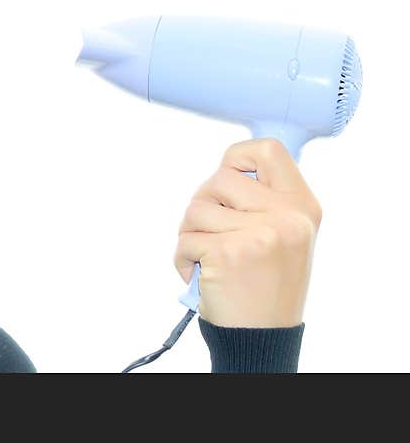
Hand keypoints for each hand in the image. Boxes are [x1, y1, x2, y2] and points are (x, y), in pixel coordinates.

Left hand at [173, 138, 322, 327]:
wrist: (262, 336)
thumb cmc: (266, 285)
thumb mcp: (286, 235)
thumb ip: (264, 200)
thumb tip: (227, 167)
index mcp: (302, 206)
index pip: (268, 150)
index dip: (237, 157)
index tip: (229, 176)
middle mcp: (286, 217)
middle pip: (219, 178)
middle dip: (203, 203)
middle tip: (211, 231)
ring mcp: (258, 235)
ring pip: (195, 209)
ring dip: (190, 234)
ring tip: (208, 258)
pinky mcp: (227, 254)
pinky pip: (184, 239)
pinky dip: (182, 258)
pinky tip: (201, 274)